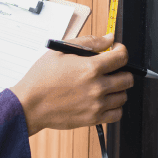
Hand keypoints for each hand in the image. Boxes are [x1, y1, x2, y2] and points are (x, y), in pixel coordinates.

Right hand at [10, 33, 132, 135]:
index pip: (122, 57)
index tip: (116, 52)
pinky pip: (117, 114)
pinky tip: (104, 100)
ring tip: (104, 86)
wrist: (30, 104)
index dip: (121, 50)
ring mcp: (96, 104)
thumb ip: (89, 42)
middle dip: (121, 70)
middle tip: (110, 70)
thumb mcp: (61, 50)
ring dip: (117, 89)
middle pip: (127, 78)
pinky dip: (114, 107)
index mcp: (90, 67)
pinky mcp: (93, 118)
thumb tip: (109, 39)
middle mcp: (97, 86)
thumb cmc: (42, 78)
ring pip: (123, 96)